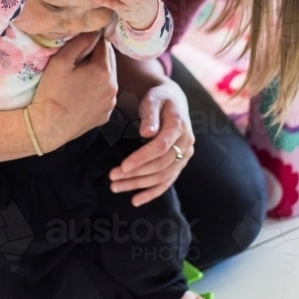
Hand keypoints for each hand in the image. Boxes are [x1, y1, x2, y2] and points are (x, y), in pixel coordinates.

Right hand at [27, 32, 116, 151]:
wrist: (48, 127)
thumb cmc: (52, 92)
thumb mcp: (61, 61)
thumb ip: (80, 42)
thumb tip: (94, 31)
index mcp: (104, 71)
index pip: (104, 44)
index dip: (92, 40)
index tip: (82, 42)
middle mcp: (113, 87)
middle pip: (109, 61)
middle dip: (97, 56)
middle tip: (79, 57)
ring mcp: (111, 103)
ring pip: (109, 79)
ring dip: (99, 73)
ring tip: (81, 75)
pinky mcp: (106, 115)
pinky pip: (105, 96)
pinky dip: (98, 90)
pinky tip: (83, 92)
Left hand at [108, 79, 194, 206]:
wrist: (173, 101)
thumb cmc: (159, 98)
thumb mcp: (153, 99)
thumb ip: (150, 114)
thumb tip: (147, 132)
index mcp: (179, 125)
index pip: (161, 147)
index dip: (142, 158)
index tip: (123, 166)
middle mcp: (186, 143)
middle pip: (161, 165)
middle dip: (136, 174)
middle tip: (112, 178)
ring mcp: (185, 155)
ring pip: (163, 176)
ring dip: (139, 185)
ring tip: (116, 188)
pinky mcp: (180, 163)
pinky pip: (167, 182)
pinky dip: (152, 193)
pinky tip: (135, 200)